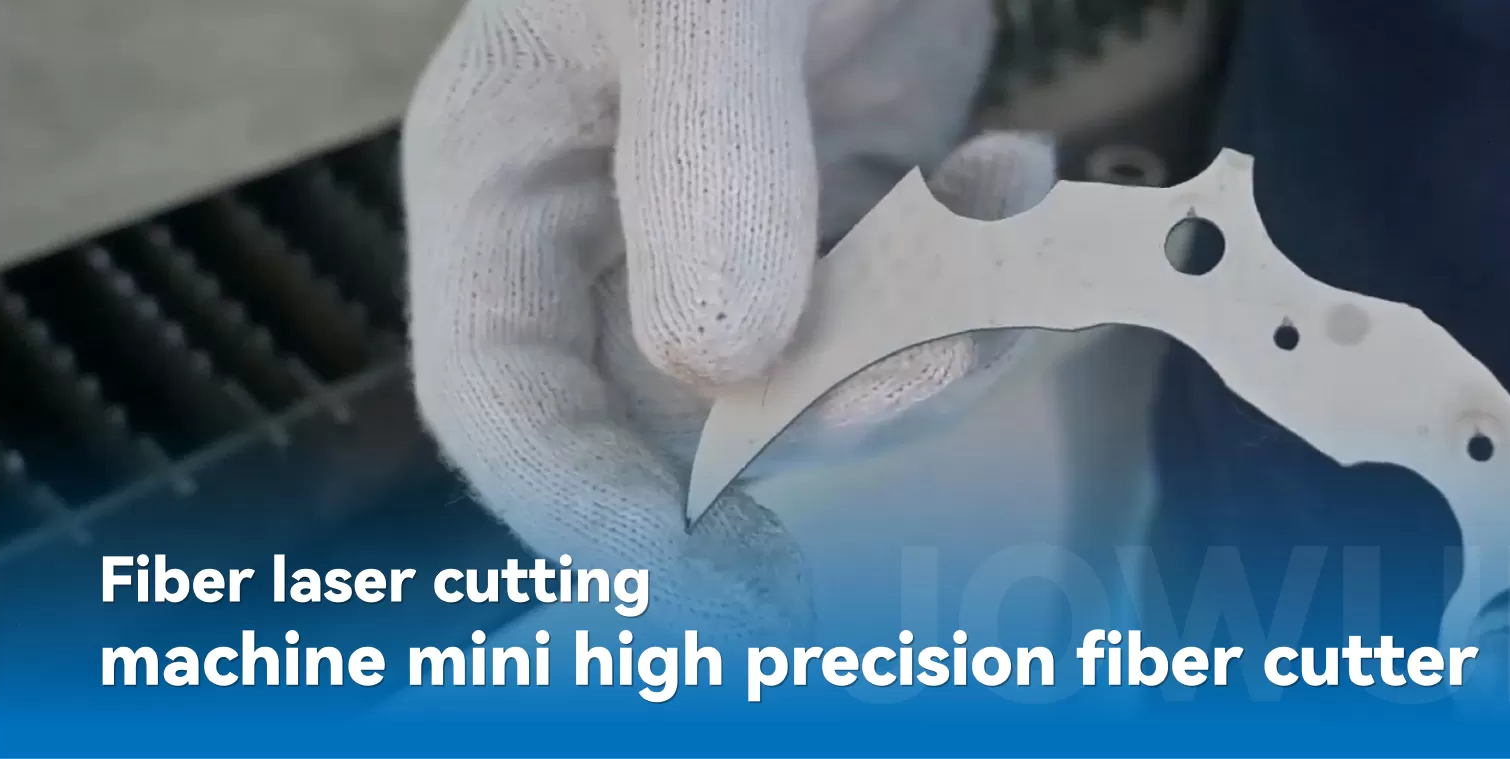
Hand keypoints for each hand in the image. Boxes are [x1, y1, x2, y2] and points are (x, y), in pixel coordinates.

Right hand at [400, 0, 1053, 639]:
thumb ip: (706, 158)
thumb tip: (722, 363)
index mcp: (510, 176)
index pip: (502, 392)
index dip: (585, 505)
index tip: (701, 579)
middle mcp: (612, 230)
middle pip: (680, 421)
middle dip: (813, 431)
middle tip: (941, 373)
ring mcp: (736, 232)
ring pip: (821, 383)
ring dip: (930, 335)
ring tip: (991, 201)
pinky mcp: (848, 217)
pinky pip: (913, 312)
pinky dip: (983, 272)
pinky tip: (1007, 162)